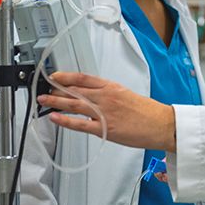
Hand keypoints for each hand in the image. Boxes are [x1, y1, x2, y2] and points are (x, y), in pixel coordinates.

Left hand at [38, 72, 176, 151]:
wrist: (161, 124)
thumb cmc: (147, 112)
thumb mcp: (127, 95)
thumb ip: (108, 95)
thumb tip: (93, 98)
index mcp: (112, 87)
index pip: (83, 78)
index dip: (66, 76)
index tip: (54, 76)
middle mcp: (106, 96)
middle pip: (75, 90)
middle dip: (57, 90)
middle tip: (44, 89)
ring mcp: (104, 112)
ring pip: (74, 105)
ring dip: (56, 102)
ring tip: (43, 101)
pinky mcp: (105, 129)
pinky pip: (80, 124)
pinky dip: (65, 121)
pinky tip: (55, 118)